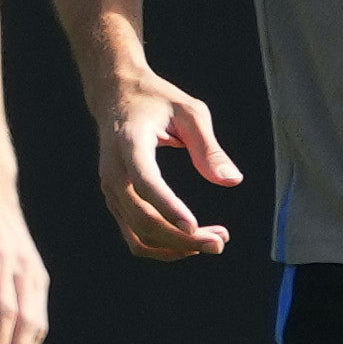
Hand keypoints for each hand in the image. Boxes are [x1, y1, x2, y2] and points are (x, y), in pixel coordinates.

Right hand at [96, 70, 240, 259]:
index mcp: (129, 143)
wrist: (115, 95)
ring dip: (175, 247)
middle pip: (142, 218)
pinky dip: (163, 246)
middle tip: (220, 242)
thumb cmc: (156, 100)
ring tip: (212, 242)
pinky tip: (191, 240)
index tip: (195, 227)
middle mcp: (113, 171)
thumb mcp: (189, 111)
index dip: (168, 206)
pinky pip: (135, 236)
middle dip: (181, 238)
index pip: (144, 182)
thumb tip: (232, 180)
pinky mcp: (115, 201)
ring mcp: (110, 190)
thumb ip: (209, 147)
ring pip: (137, 235)